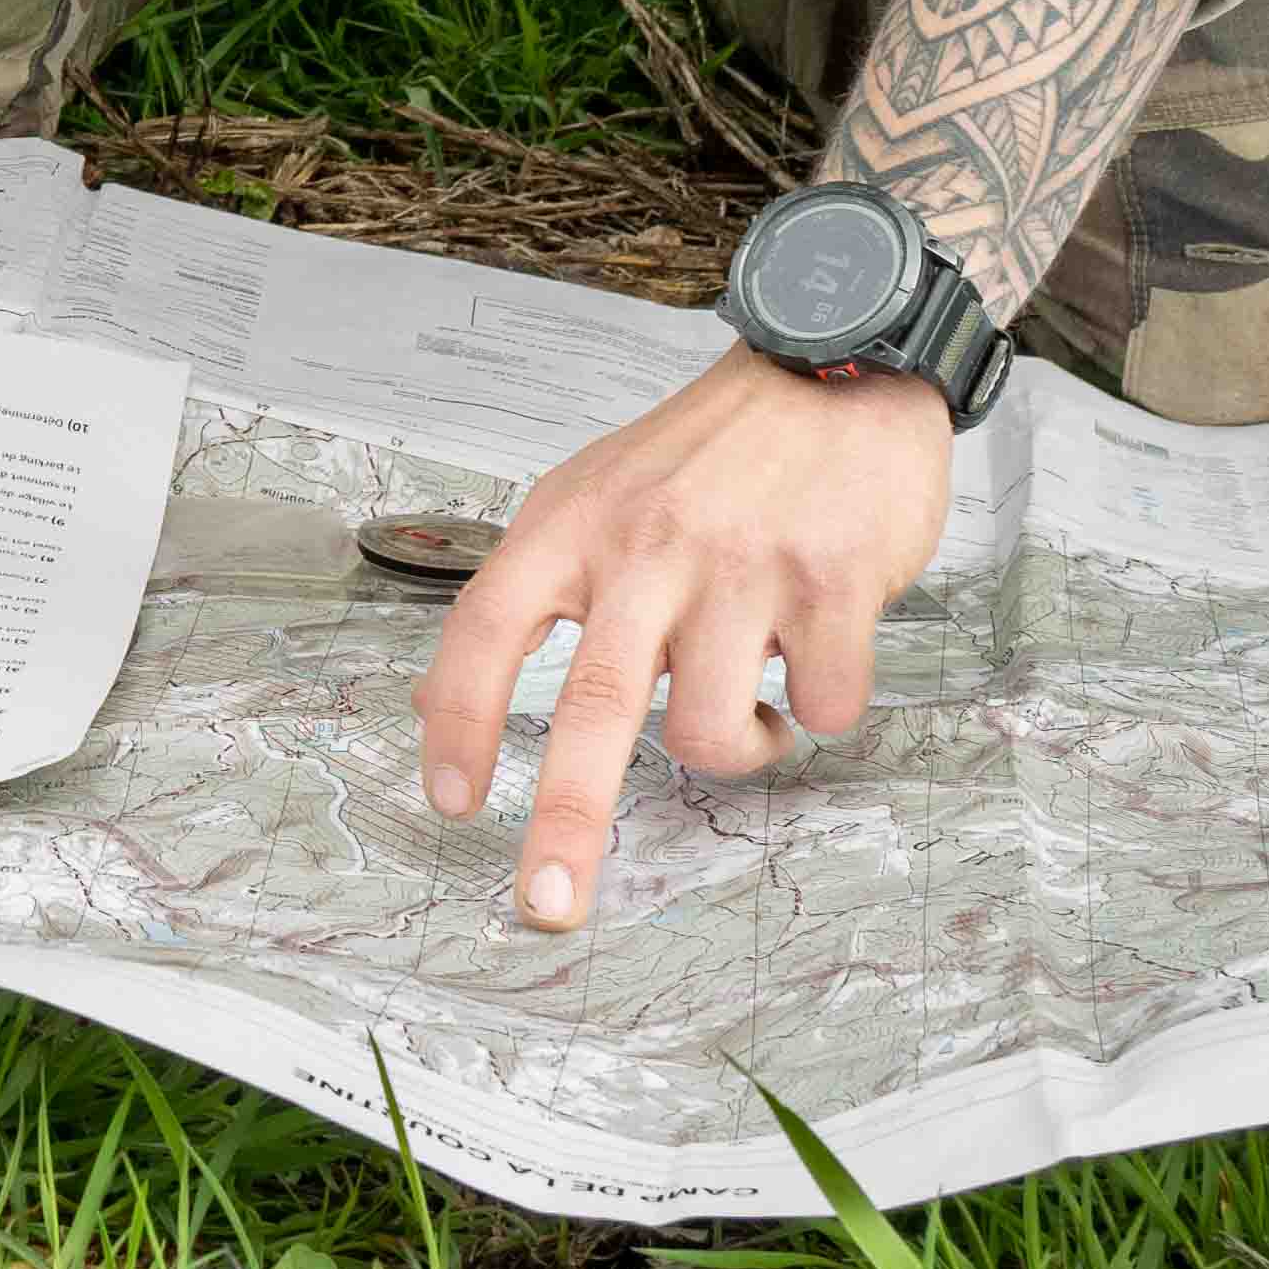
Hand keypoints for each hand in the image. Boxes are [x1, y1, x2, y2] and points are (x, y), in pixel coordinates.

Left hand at [415, 345, 957, 929]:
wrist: (840, 363)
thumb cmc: (712, 449)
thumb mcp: (595, 492)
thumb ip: (529, 590)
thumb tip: (429, 701)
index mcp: (574, 524)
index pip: (486, 625)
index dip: (456, 719)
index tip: (450, 800)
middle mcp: (649, 546)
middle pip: (595, 709)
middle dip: (567, 823)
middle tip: (546, 905)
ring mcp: (743, 566)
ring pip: (713, 731)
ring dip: (736, 748)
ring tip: (749, 703)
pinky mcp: (833, 584)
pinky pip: (820, 707)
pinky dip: (819, 706)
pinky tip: (819, 651)